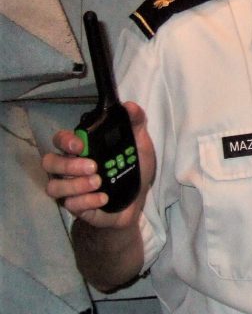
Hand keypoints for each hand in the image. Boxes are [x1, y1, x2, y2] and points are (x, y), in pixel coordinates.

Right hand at [41, 102, 154, 228]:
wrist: (138, 200)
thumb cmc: (133, 169)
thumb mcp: (140, 144)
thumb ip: (136, 123)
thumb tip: (129, 106)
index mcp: (82, 150)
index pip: (60, 140)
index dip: (65, 141)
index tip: (80, 145)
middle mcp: (70, 168)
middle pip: (49, 162)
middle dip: (68, 164)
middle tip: (93, 167)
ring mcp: (71, 189)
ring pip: (54, 186)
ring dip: (75, 185)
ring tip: (98, 182)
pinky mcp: (77, 207)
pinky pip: (71, 205)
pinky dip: (87, 201)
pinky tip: (103, 198)